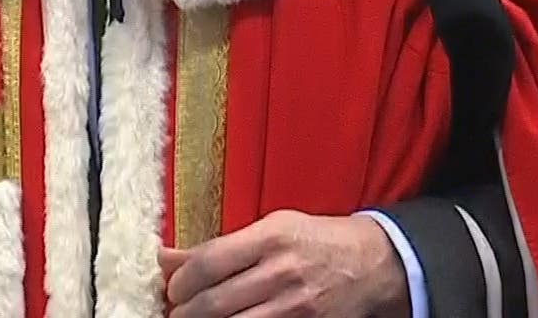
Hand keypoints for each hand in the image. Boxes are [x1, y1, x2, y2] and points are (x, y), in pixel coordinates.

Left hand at [160, 209, 409, 317]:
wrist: (371, 265)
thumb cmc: (313, 241)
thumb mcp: (271, 228)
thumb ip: (219, 245)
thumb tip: (165, 257)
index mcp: (272, 237)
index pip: (209, 262)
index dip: (180, 281)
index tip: (173, 287)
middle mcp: (283, 273)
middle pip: (215, 302)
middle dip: (185, 311)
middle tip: (178, 311)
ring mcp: (296, 308)